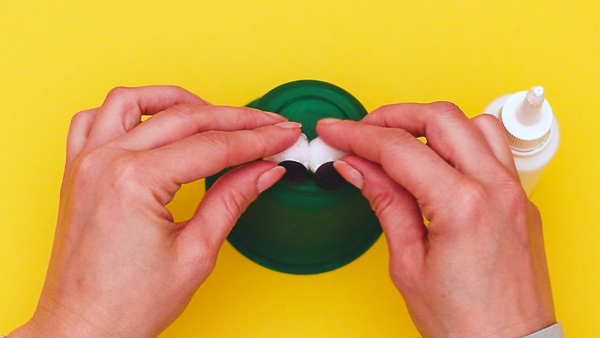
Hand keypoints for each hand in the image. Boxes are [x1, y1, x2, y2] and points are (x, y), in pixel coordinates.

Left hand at [11, 86, 300, 337]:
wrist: (83, 331)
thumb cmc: (128, 306)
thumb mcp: (196, 253)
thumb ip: (232, 199)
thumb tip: (264, 170)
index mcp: (134, 182)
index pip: (213, 146)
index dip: (257, 139)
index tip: (284, 135)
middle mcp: (105, 162)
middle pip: (184, 118)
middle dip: (235, 119)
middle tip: (269, 125)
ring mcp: (85, 163)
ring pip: (133, 102)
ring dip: (178, 101)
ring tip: (214, 113)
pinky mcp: (77, 172)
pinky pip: (94, 120)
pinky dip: (128, 112)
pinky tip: (153, 122)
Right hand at [317, 102, 555, 337]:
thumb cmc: (464, 323)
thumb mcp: (407, 263)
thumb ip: (385, 202)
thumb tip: (358, 167)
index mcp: (463, 205)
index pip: (400, 148)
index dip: (358, 136)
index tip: (335, 132)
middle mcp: (496, 188)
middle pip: (440, 117)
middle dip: (392, 116)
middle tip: (361, 131)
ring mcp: (515, 191)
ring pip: (474, 122)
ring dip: (432, 123)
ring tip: (400, 140)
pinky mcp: (521, 200)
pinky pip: (494, 149)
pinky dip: (461, 141)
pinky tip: (438, 159)